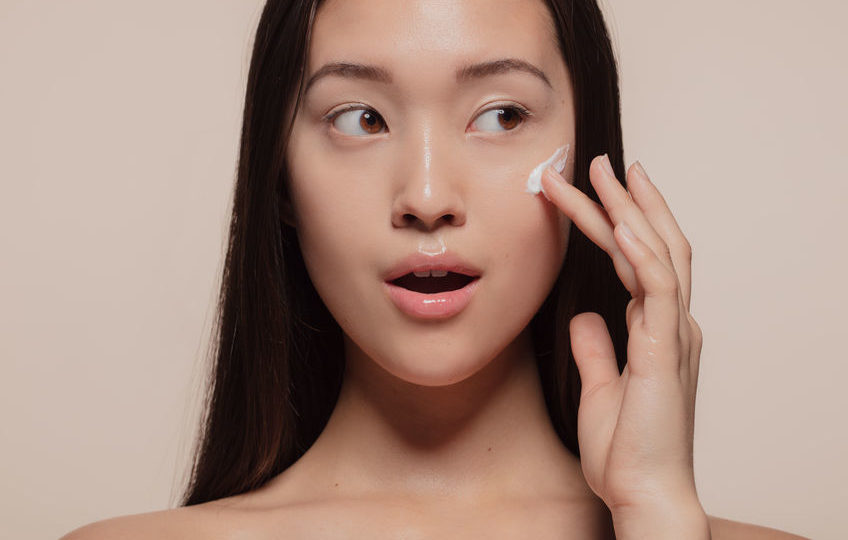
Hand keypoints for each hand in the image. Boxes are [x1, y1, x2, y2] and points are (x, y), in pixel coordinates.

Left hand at [540, 155, 704, 516]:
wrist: (643, 492)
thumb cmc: (627, 450)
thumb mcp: (601, 389)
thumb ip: (597, 350)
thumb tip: (584, 317)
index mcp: (656, 331)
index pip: (636, 262)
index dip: (619, 223)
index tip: (599, 191)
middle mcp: (670, 324)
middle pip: (652, 245)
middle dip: (628, 200)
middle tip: (602, 162)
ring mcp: (672, 334)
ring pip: (658, 254)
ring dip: (630, 209)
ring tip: (603, 172)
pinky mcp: (665, 349)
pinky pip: (657, 288)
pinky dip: (642, 251)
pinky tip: (623, 222)